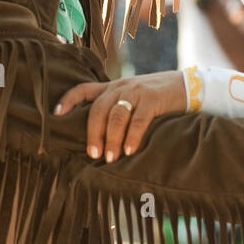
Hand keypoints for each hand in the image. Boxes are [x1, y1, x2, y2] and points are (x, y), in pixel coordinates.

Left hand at [54, 70, 186, 162]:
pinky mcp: (153, 99)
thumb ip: (115, 109)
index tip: (56, 114)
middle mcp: (121, 87)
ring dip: (112, 139)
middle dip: (93, 133)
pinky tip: (129, 151)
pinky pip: (138, 120)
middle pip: (98, 108)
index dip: (68, 100)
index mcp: (112, 87)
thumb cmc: (155, 98)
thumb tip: (97, 139)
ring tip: (111, 158)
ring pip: (116, 115)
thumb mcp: (131, 98)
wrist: (187, 85)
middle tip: (93, 154)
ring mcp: (137, 92)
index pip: (83, 89)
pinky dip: (132, 137)